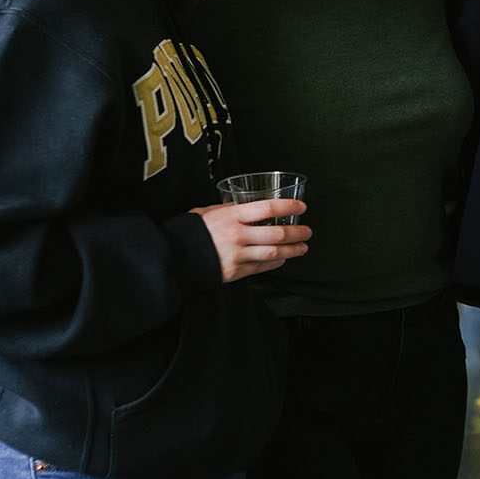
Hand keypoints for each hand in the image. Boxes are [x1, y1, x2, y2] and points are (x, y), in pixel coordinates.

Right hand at [190, 200, 309, 282]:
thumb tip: (246, 207)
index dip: (288, 206)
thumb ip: (229, 210)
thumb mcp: (207, 212)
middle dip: (297, 232)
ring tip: (302, 247)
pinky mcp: (234, 271)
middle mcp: (236, 235)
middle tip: (307, 231)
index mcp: (231, 216)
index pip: (267, 208)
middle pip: (276, 233)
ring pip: (273, 252)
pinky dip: (275, 263)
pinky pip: (261, 267)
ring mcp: (236, 255)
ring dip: (292, 250)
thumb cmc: (188, 231)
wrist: (171, 257)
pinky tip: (282, 259)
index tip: (302, 207)